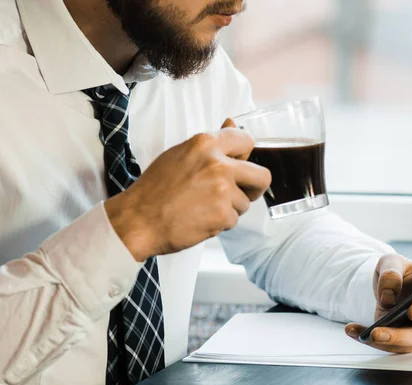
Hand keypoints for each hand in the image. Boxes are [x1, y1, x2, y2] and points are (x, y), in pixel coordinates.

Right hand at [105, 119, 270, 260]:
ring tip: (203, 207)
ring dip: (230, 208)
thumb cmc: (155, 189)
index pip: (247, 141)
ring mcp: (222, 190)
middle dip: (254, 187)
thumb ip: (211, 143)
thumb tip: (232, 123)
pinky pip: (234, 220)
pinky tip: (200, 219)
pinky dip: (220, 224)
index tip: (239, 165)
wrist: (138, 220)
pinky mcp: (222, 215)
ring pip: (245, 202)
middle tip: (240, 193)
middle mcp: (218, 164)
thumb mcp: (181, 154)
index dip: (245, 156)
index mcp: (206, 143)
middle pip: (262, 176)